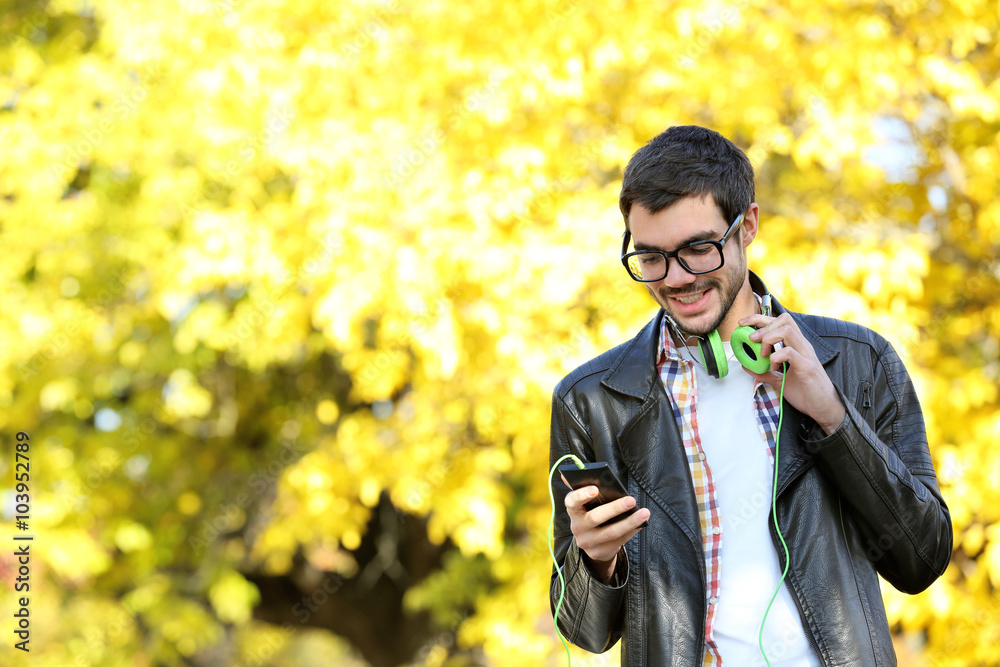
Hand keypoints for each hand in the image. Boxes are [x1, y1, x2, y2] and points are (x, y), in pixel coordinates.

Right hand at [561, 475, 649, 583]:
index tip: (596, 489)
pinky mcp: (598, 552)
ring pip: (610, 532)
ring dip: (629, 522)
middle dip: (614, 508)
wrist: (591, 542)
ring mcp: (587, 542)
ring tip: (644, 513)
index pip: (571, 501)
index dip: (581, 495)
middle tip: (631, 500)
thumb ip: (586, 487)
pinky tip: (641, 524)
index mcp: (573, 509)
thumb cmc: (592, 512)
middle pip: (595, 518)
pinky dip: (631, 531)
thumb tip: (582, 469)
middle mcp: (577, 526)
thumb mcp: (586, 502)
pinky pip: (618, 541)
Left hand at [738, 312, 845, 434]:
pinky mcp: (807, 367)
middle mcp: (802, 346)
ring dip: (769, 339)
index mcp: (797, 346)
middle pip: (784, 319)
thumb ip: (764, 372)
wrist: (824, 409)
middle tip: (750, 338)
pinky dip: (775, 357)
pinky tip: (774, 368)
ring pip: (787, 330)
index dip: (760, 318)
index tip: (743, 324)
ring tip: (762, 354)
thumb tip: (746, 365)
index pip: (780, 321)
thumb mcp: (780, 380)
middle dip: (762, 324)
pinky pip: (789, 352)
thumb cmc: (805, 393)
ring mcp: (806, 355)